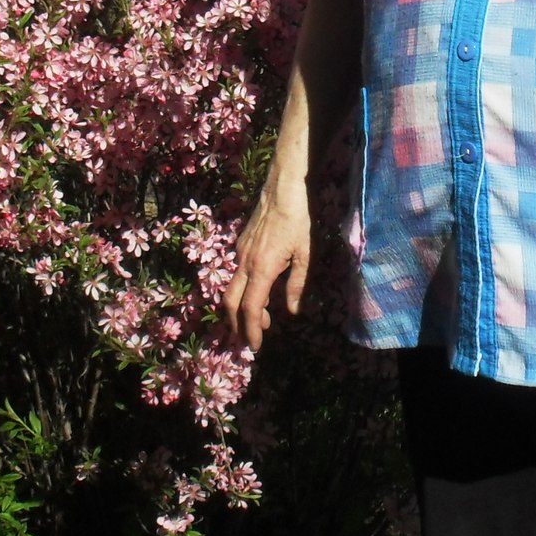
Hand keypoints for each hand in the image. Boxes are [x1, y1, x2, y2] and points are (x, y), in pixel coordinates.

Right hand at [222, 178, 310, 353]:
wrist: (283, 188)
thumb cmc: (299, 220)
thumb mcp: (305, 254)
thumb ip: (297, 284)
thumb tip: (291, 311)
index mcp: (262, 268)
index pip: (250, 308)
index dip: (251, 330)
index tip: (256, 346)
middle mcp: (245, 263)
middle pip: (230, 302)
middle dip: (236, 325)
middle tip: (249, 339)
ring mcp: (239, 253)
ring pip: (230, 289)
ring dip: (240, 309)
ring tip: (259, 320)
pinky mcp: (240, 245)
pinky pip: (235, 274)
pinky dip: (242, 291)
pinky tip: (258, 293)